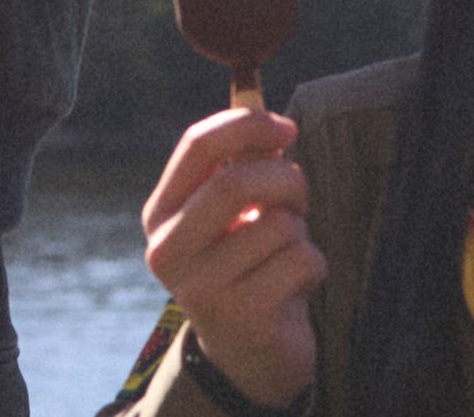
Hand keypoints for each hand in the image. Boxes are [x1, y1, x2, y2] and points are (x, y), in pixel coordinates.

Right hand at [141, 108, 324, 408]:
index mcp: (160, 215)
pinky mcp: (243, 316)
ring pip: (277, 225)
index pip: (196, 145)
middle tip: (299, 192)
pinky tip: (295, 286)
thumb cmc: (245, 266)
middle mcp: (168, 251)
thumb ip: (242, 167)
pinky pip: (300, 260)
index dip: (247, 124)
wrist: (248, 356)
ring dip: (300, 231)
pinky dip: (313, 266)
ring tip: (286, 253)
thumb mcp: (234, 215)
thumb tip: (267, 117)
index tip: (285, 127)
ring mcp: (201, 288)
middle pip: (235, 183)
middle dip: (284, 179)